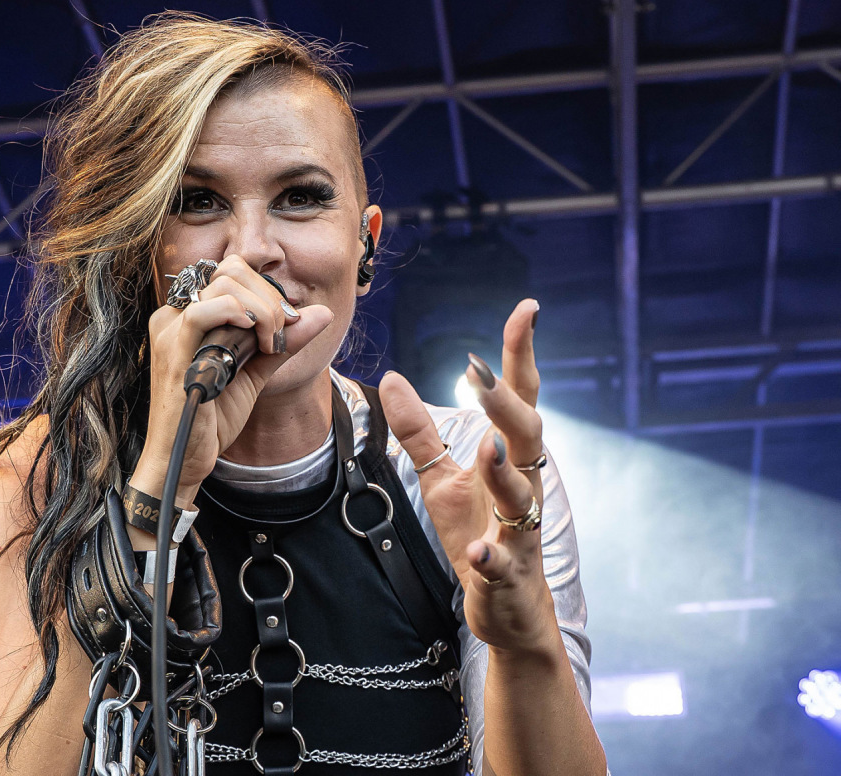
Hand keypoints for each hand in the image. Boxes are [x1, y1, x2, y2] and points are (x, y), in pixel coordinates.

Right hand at [132, 255, 333, 502]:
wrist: (185, 458)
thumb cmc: (212, 417)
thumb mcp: (256, 372)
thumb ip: (284, 342)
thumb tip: (322, 313)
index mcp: (189, 314)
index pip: (232, 271)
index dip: (266, 291)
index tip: (286, 326)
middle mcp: (175, 314)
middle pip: (230, 270)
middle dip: (269, 298)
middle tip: (281, 337)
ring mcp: (170, 330)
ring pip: (222, 284)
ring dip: (261, 309)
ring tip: (270, 344)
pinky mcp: (172, 350)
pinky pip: (203, 311)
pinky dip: (237, 315)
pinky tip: (253, 338)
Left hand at [380, 298, 556, 652]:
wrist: (508, 610)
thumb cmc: (478, 534)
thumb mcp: (442, 480)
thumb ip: (419, 432)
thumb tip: (390, 378)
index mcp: (510, 459)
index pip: (519, 399)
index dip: (520, 356)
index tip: (526, 308)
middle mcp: (522, 487)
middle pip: (528, 437)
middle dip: (507, 406)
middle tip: (482, 375)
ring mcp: (518, 532)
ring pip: (521, 497)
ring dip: (503, 474)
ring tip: (489, 448)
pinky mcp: (508, 574)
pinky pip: (502, 563)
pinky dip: (491, 556)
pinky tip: (477, 552)